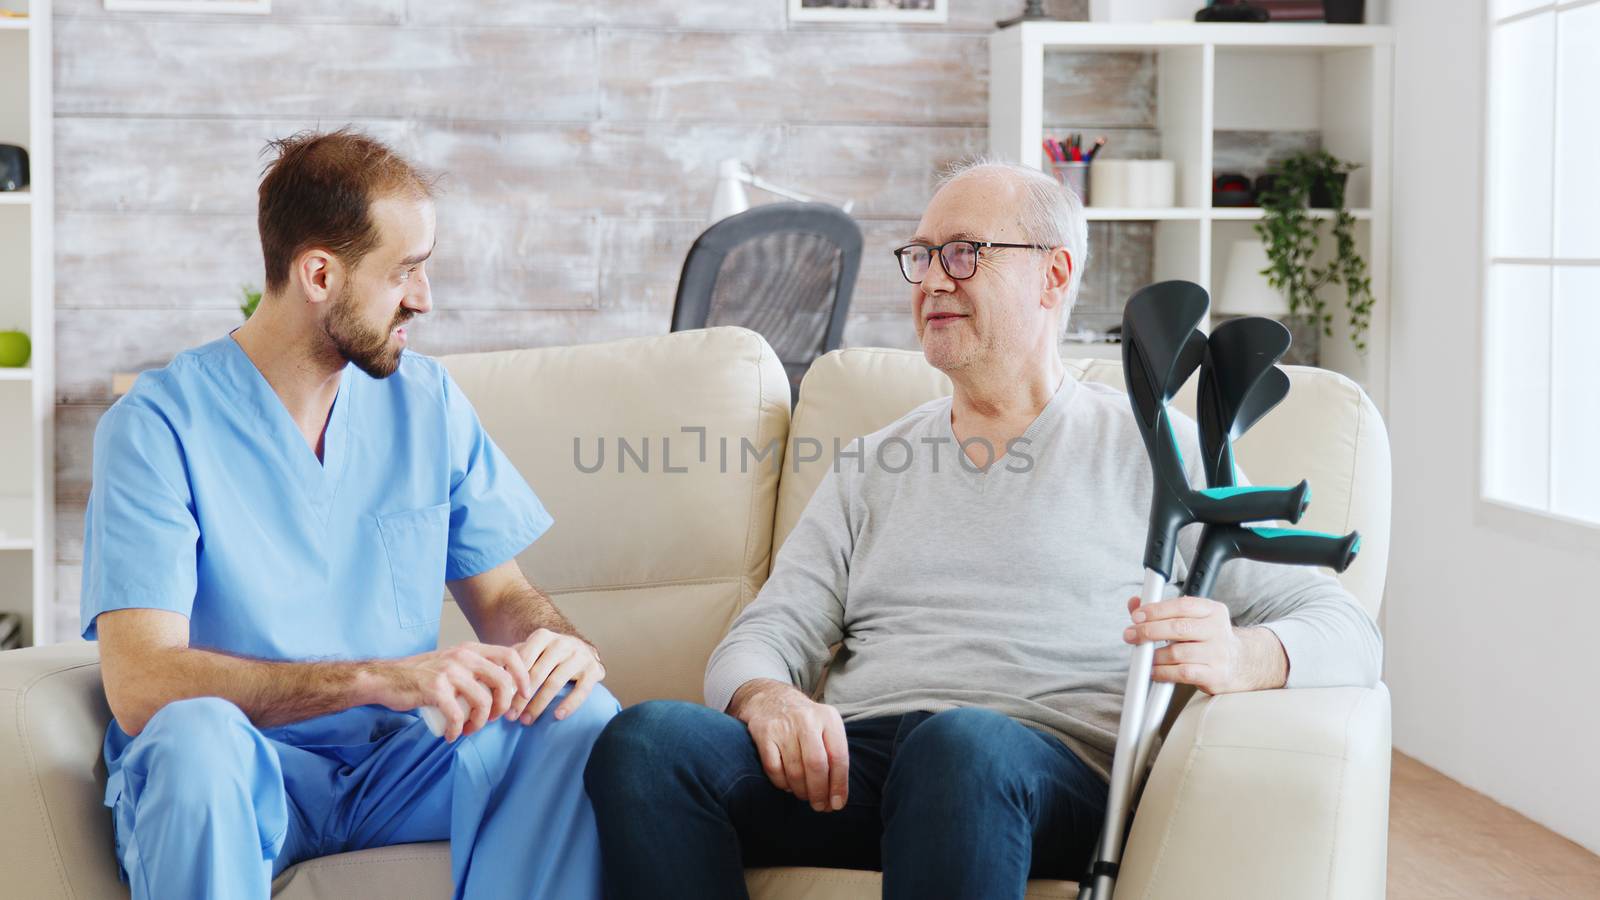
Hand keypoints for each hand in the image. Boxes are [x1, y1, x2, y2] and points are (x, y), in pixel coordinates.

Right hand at [369, 642, 532, 741]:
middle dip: (504, 706)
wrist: (387, 679)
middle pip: (503, 681)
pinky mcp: (434, 689)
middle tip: (493, 719)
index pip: (511, 656)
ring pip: (483, 701)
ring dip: (480, 723)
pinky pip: (457, 716)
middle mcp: (463, 656)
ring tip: (468, 729)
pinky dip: (457, 730)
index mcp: (471, 649)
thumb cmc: (422, 676)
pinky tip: (452, 736)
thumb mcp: (454, 662)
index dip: (524, 677)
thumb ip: (476, 665)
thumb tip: (508, 680)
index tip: (524, 697)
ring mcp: (449, 672)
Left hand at [509, 629, 605, 724]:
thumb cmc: (548, 655)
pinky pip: (581, 690)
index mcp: (543, 636)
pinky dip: (569, 704)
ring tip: (526, 721)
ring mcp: (580, 655)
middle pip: (537, 674)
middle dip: (521, 697)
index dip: (511, 681)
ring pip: (555, 683)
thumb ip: (513, 661)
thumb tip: (491, 677)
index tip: (501, 699)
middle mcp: (563, 643)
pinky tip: (557, 716)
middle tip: (510, 716)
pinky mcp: (595, 670)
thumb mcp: (532, 651)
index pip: (522, 659)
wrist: (582, 650)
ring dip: (539, 705)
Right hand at [732, 680, 848, 813]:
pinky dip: (782, 783)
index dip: (839, 785)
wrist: (770, 697)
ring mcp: (783, 726)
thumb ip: (834, 754)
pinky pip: (774, 769)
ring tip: (804, 796)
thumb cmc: (805, 721)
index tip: (837, 804)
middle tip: (819, 806)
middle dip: (819, 792)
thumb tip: (837, 796)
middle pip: (816, 765)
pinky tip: (787, 785)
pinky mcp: (763, 733)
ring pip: (794, 770)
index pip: (839, 757)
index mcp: (828, 718)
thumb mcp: (826, 726)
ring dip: (801, 791)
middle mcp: (807, 719)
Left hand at [1123, 595, 1275, 694]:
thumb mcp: (1192, 619)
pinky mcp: (1215, 674)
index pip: (1182, 605)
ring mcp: (1218, 653)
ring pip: (1178, 652)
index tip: (1137, 616)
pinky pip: (1183, 673)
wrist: (1240, 663)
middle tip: (1131, 635)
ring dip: (1154, 655)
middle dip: (1148, 631)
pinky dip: (1163, 672)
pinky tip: (1155, 671)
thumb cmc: (1208, 639)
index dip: (1156, 610)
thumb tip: (1134, 604)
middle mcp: (1217, 630)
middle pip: (1178, 628)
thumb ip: (1163, 610)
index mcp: (1212, 610)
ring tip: (1143, 656)